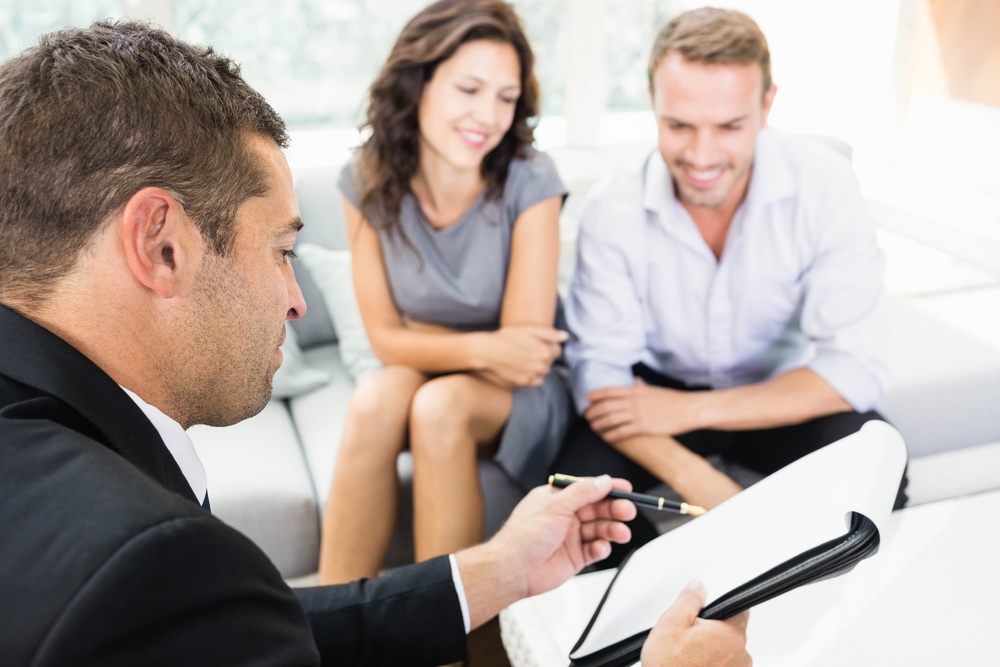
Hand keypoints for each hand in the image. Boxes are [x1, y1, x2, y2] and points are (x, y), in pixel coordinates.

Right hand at [477, 326, 566, 387]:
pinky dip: (531, 375)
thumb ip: (550, 333)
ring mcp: (533, 376)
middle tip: (527, 348)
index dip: (548, 344)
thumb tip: (565, 337)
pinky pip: (535, 380)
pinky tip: (521, 367)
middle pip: (550, 361)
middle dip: (543, 355)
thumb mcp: (529, 329)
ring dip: (537, 365)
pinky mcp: (523, 383)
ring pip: (543, 371)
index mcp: (545, 352)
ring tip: (523, 357)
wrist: (488, 352)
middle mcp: (542, 367)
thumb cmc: (507, 337)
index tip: (537, 342)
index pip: (557, 350)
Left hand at [498, 475, 636, 596]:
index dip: (608, 488)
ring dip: (612, 529)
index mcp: (557, 498)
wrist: (514, 569)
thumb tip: (603, 481)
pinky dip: (602, 548)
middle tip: (628, 511)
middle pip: (598, 509)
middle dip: (614, 509)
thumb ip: (582, 493)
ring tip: (621, 533)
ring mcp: (571, 536)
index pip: (588, 489)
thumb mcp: (555, 506)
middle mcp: (565, 516)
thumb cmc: (524, 535)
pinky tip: (601, 548)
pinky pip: (595, 550)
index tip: (626, 489)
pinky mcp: (575, 557)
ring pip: (599, 529)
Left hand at [585, 379, 701, 441]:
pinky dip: (612, 435)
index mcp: (635, 391)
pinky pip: (622, 432)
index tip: (587, 398)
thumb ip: (642, 386)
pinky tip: (607, 438)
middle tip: (587, 416)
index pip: (609, 391)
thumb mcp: (654, 390)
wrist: (688, 409)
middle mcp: (633, 401)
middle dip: (594, 411)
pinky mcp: (643, 427)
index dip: (596, 395)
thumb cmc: (672, 400)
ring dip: (599, 424)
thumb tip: (636, 381)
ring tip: (593, 427)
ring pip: (611, 419)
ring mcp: (637, 414)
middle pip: (606, 406)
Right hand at [641, 582, 750, 666]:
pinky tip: (694, 666)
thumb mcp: (672, 622)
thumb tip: (698, 587)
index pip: (740, 610)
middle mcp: (741, 657)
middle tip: (690, 637)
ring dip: (713, 651)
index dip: (721, 608)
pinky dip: (712, 665)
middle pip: (732, 633)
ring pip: (728, 652)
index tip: (709, 612)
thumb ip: (689, 599)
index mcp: (731, 636)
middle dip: (713, 631)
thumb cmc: (669, 665)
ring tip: (689, 656)